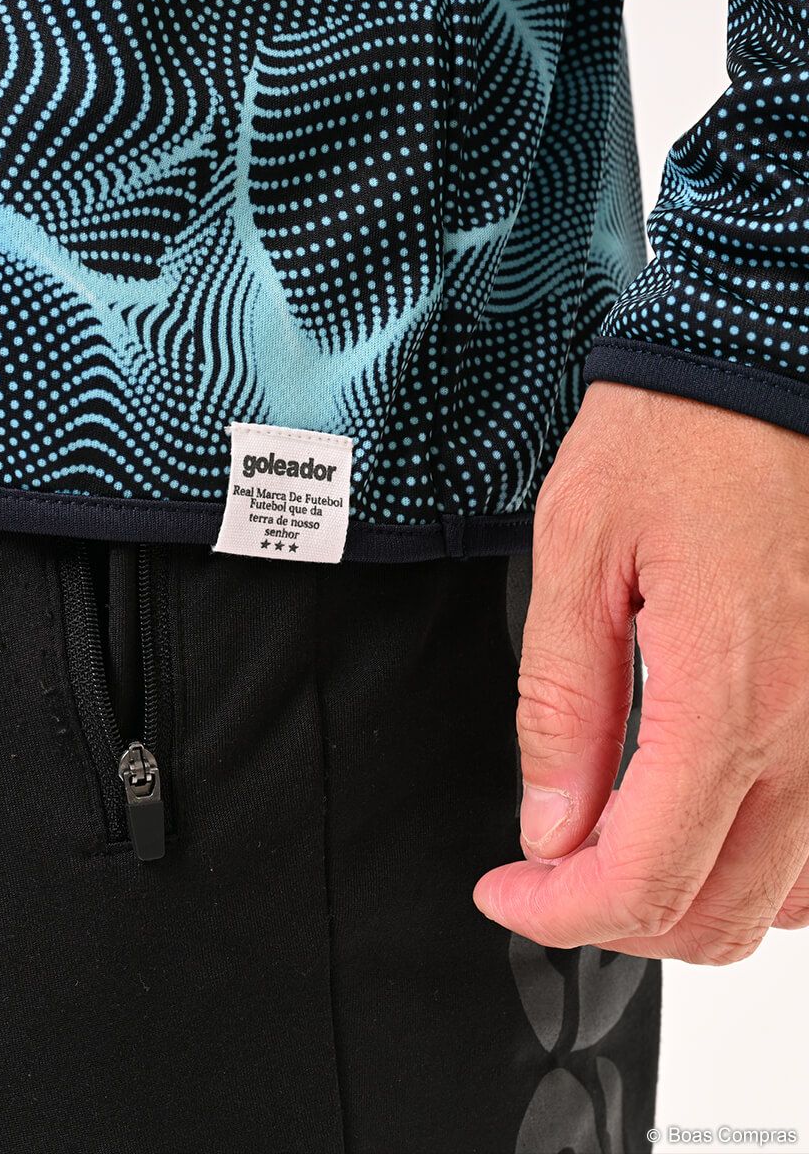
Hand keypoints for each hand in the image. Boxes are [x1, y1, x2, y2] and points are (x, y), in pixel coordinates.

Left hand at [474, 381, 808, 962]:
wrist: (765, 369)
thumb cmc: (675, 439)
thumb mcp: (577, 560)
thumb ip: (564, 706)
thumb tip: (550, 825)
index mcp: (728, 694)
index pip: (643, 877)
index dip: (557, 913)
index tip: (506, 894)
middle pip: (717, 913)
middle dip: (612, 918)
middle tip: (544, 872)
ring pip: (783, 899)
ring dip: (684, 900)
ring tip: (608, 848)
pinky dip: (754, 866)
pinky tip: (693, 819)